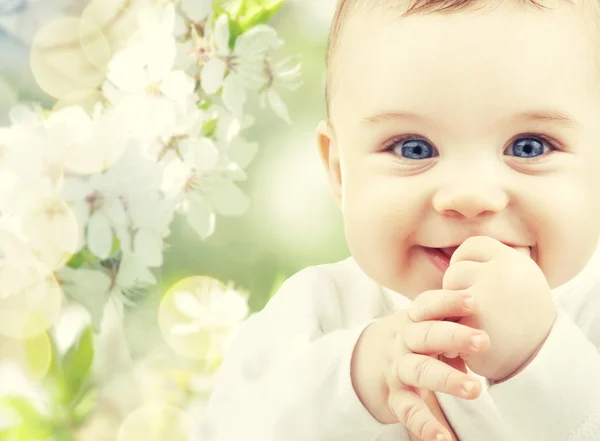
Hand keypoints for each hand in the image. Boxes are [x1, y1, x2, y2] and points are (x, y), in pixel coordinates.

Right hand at [351, 289, 489, 440]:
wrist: (364, 358)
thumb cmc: (413, 338)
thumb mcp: (425, 323)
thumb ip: (450, 322)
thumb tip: (493, 322)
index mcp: (414, 320)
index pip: (428, 305)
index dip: (449, 301)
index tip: (473, 302)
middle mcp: (404, 341)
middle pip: (427, 335)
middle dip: (454, 337)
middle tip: (483, 341)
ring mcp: (398, 369)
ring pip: (420, 371)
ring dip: (447, 379)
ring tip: (474, 389)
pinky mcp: (395, 397)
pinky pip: (409, 411)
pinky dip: (426, 425)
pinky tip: (444, 438)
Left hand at [443, 236, 556, 380]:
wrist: (540, 361)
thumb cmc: (523, 319)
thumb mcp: (519, 280)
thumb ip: (491, 264)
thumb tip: (453, 252)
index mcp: (514, 261)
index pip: (472, 246)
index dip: (466, 261)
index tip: (472, 280)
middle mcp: (502, 273)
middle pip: (456, 269)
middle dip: (459, 289)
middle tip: (477, 309)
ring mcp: (485, 297)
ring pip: (447, 293)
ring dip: (452, 309)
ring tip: (474, 324)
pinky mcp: (471, 322)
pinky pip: (445, 318)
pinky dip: (451, 330)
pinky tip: (468, 341)